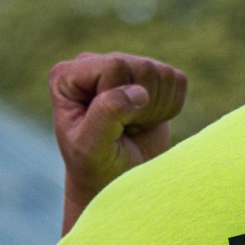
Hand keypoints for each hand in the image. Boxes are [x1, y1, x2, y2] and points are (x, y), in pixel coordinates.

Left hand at [48, 53, 187, 228]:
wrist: (117, 181)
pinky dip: (171, 108)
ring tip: (134, 126)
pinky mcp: (150, 76)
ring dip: (156, 109)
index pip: (114, 66)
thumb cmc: (96, 168)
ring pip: (162, 73)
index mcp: (67, 75)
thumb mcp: (91, 147)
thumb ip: (106, 115)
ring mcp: (124, 66)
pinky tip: (148, 121)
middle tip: (125, 130)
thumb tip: (138, 91)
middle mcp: (94, 63)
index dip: (121, 99)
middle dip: (142, 106)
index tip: (111, 128)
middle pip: (142, 67)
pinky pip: (178, 80)